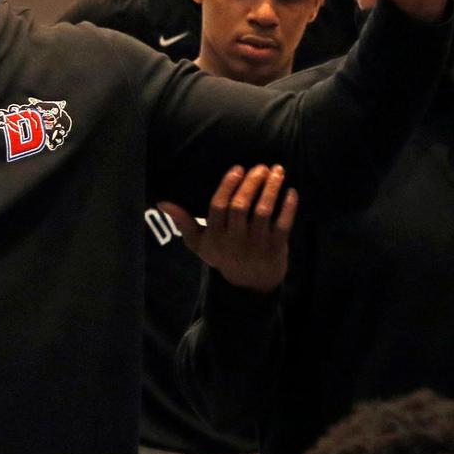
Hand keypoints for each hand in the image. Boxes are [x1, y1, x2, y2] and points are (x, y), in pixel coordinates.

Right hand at [159, 165, 296, 293]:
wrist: (249, 286)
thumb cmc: (222, 256)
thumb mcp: (199, 243)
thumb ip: (183, 222)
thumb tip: (162, 203)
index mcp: (215, 236)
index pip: (218, 207)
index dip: (228, 186)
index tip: (238, 169)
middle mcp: (234, 240)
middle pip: (241, 207)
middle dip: (251, 184)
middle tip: (260, 167)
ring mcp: (256, 244)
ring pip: (263, 212)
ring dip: (271, 189)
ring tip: (277, 171)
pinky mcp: (276, 248)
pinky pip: (283, 225)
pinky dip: (288, 208)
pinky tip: (291, 192)